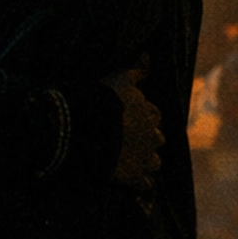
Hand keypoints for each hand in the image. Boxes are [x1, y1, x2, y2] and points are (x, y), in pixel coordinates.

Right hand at [106, 66, 162, 206]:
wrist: (81, 127)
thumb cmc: (96, 99)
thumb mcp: (116, 79)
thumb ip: (136, 69)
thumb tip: (148, 55)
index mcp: (147, 111)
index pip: (153, 113)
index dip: (142, 116)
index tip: (128, 117)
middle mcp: (151, 134)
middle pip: (156, 137)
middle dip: (146, 138)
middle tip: (127, 139)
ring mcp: (144, 157)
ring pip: (154, 161)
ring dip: (145, 160)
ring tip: (129, 161)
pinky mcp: (134, 177)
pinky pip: (144, 183)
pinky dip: (139, 182)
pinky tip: (130, 181)